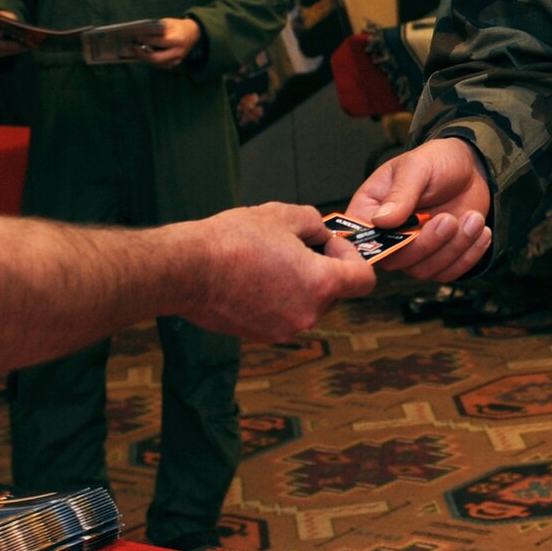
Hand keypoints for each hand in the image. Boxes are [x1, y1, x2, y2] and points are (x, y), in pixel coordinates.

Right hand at [0, 10, 27, 58]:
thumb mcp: (6, 15)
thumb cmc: (2, 18)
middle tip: (20, 45)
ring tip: (25, 48)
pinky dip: (11, 52)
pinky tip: (21, 50)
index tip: (4, 33)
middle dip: (8, 44)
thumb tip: (18, 26)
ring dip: (11, 50)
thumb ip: (10, 19)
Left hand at [138, 16, 203, 69]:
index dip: (147, 40)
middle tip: (132, 47)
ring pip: (156, 63)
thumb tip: (140, 32)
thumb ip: (156, 28)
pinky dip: (150, 59)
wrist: (192, 34)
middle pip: (156, 57)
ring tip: (134, 50)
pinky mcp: (174, 64)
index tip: (136, 37)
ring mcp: (177, 60)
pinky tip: (142, 53)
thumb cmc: (178, 26)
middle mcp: (178, 52)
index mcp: (178, 39)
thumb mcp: (168, 23)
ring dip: (144, 57)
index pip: (159, 42)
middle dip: (142, 53)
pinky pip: (159, 64)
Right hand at [183, 203, 375, 339]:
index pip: (363, 280)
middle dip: (321, 268)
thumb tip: (319, 234)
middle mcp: (307, 314)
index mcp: (320, 285)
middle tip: (296, 245)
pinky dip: (276, 298)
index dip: (352, 257)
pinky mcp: (260, 335)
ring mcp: (283, 330)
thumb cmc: (232, 242)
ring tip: (269, 259)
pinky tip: (253, 277)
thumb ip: (314, 224)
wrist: (188, 270)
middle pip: (334, 293)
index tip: (330, 245)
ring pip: (306, 304)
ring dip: (298, 284)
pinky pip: (282, 314)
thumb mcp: (283, 214)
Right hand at [346, 137, 492, 282]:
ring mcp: (413, 250)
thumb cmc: (438, 161)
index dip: (380, 244)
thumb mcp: (417, 167)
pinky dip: (468, 256)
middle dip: (427, 244)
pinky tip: (480, 232)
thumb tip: (380, 220)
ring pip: (424, 270)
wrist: (470, 168)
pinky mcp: (438, 259)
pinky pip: (448, 273)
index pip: (363, 239)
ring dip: (453, 249)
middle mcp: (388, 236)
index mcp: (370, 210)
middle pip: (396, 260)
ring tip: (473, 218)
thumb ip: (400, 193)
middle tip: (449, 220)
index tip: (410, 232)